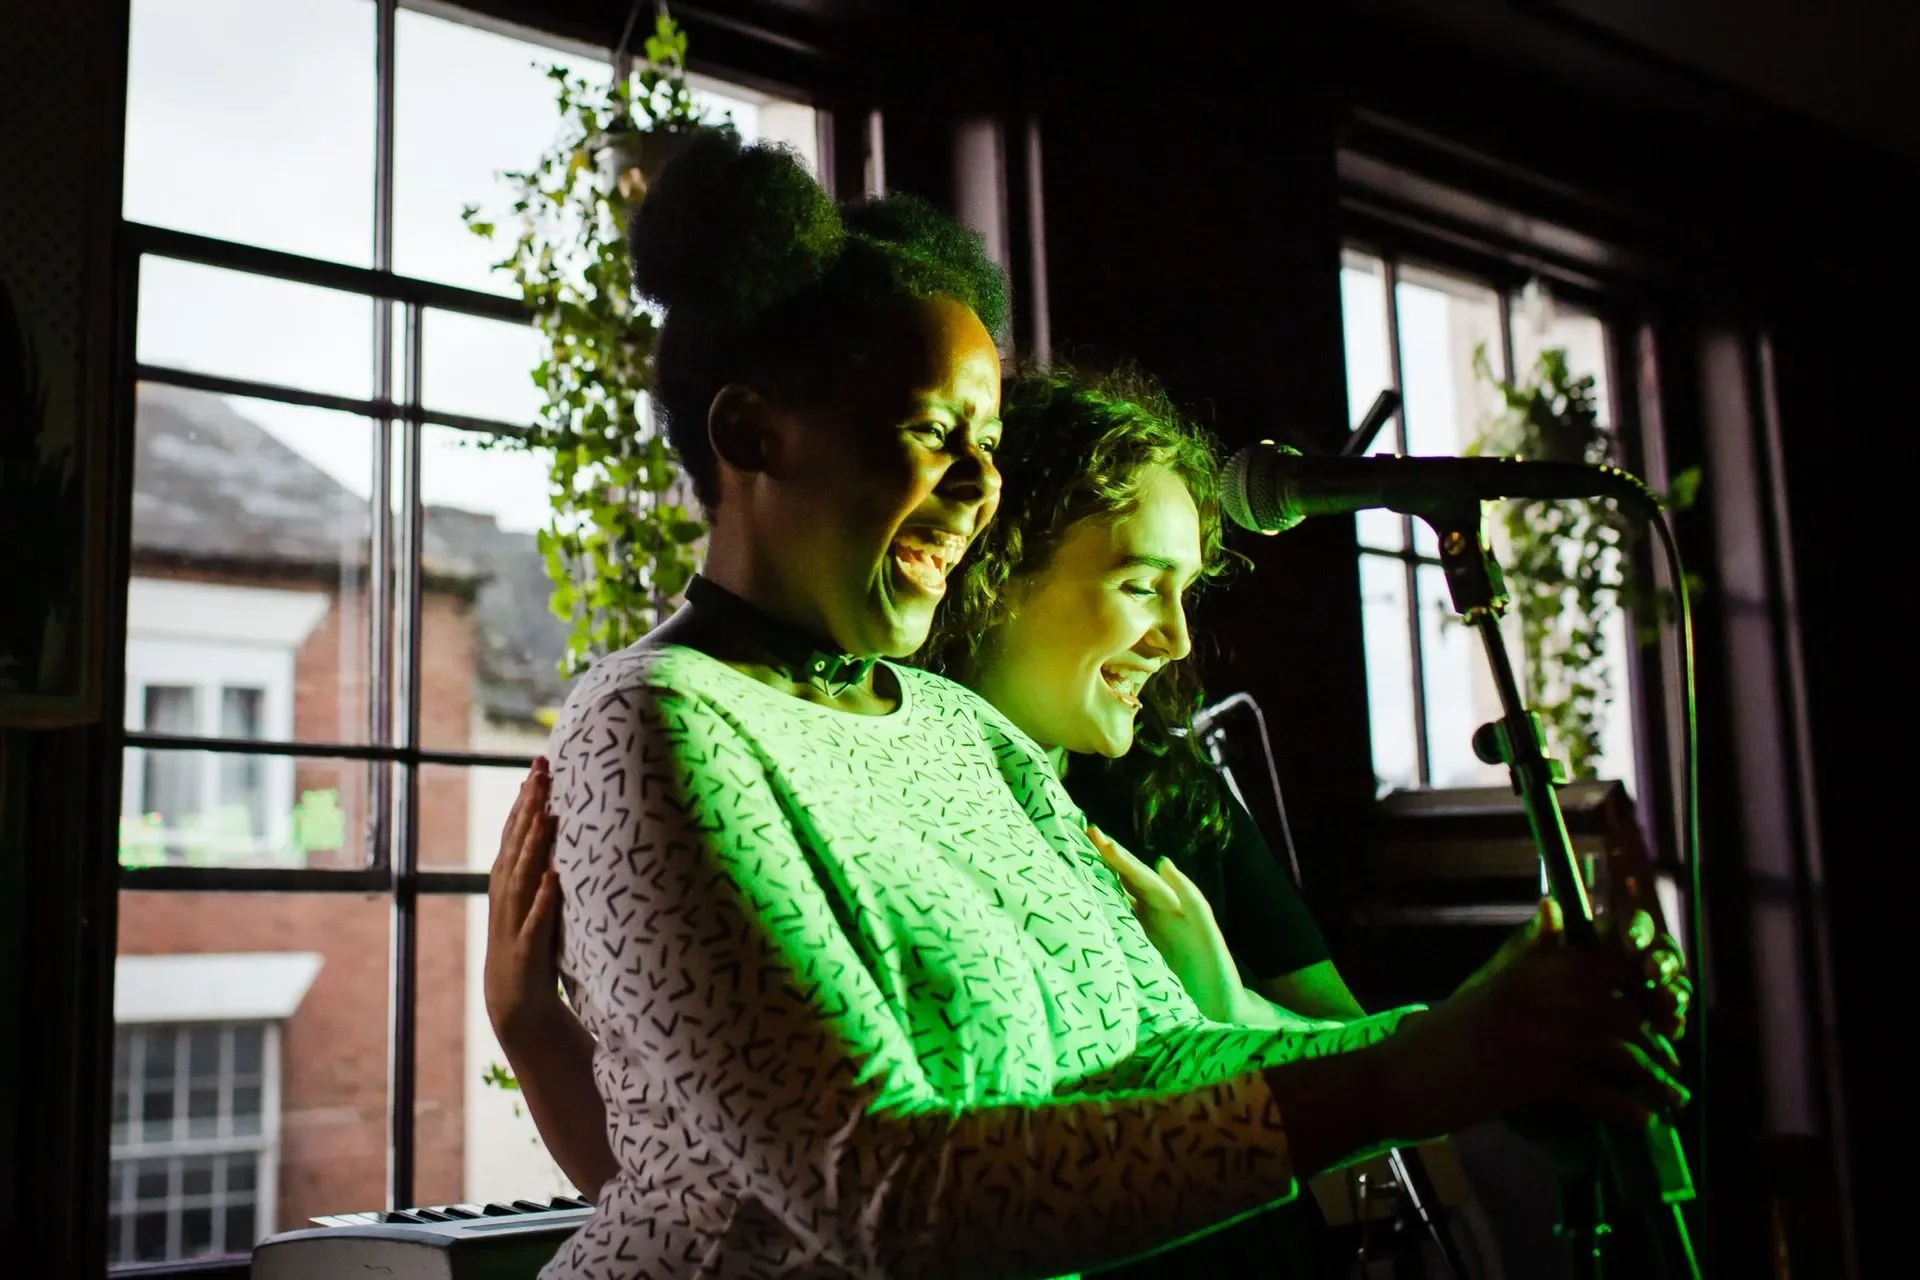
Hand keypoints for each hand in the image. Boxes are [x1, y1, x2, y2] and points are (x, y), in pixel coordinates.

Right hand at [485, 758, 563, 1043]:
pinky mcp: (527, 950)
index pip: (515, 830)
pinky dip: (543, 899)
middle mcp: (507, 896)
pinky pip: (536, 922)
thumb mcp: (534, 899)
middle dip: (529, 806)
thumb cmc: (531, 946)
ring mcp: (514, 922)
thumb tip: (554, 822)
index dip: (525, 797)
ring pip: (523, 875)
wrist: (515, 1005)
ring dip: (534, 844)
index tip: (539, 762)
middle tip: (542, 769)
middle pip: (517, 843)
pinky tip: (553, 878)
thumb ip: (538, 863)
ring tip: (548, 813)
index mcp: (508, 881)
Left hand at [1089, 826, 1241, 1023]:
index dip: (1100, 867)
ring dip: (1134, 867)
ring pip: (1156, 888)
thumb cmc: (1178, 985)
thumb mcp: (1143, 962)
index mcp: (1147, 918)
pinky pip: (1195, 907)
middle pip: (1135, 880)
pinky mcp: (1206, 935)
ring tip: (1111, 847)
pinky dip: (1181, 887)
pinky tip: (1165, 869)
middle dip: (1113, 857)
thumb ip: (1123, 933)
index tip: (1074, 846)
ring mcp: (1186, 921)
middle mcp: (1165, 913)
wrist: (1219, 1009)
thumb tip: (1100, 908)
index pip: (1121, 886)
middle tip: (1089, 832)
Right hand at [1373, 900, 1690, 1139]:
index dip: (1642, 988)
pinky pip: (1589, 1088)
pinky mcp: (1522, 1076)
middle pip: (1614, 1011)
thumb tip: (1553, 907)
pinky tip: (1641, 1119)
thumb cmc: (1442, 1038)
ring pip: (1609, 1050)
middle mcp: (1529, 996)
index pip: (1600, 966)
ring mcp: (1526, 1035)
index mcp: (1524, 972)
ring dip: (1650, 1077)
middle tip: (1675, 1066)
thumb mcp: (1487, 985)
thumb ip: (1527, 953)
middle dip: (1655, 1040)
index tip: (1665, 1015)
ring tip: (1672, 1098)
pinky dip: (1621, 1106)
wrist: (1393, 1076)